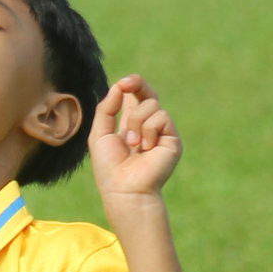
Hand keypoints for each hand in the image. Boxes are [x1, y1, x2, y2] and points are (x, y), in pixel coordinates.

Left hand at [89, 75, 180, 203]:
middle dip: (138, 84)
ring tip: (133, 145)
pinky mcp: (172, 138)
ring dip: (136, 123)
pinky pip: (161, 116)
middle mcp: (148, 126)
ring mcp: (161, 131)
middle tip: (126, 83)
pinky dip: (148, 130)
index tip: (122, 83)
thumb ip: (107, 109)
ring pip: (151, 104)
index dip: (131, 85)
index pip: (135, 97)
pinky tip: (146, 148)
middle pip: (149, 93)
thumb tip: (118, 86)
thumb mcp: (100, 134)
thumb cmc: (110, 167)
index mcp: (131, 124)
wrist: (124, 188)